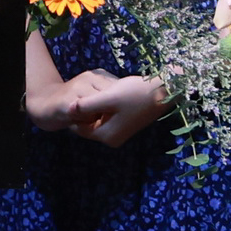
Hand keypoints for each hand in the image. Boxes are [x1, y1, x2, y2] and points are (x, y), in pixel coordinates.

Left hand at [29, 68, 166, 146]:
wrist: (164, 91)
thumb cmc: (135, 93)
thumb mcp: (107, 97)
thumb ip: (86, 105)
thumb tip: (67, 108)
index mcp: (107, 136)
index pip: (79, 128)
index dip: (74, 112)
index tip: (76, 95)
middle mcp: (112, 138)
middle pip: (88, 124)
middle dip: (85, 109)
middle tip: (88, 91)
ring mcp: (120, 132)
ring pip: (96, 118)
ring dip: (95, 106)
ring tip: (101, 92)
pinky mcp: (125, 124)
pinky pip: (106, 116)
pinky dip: (104, 106)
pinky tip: (108, 93)